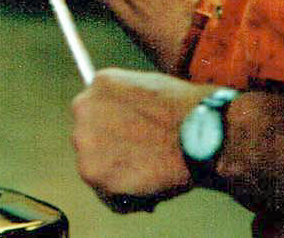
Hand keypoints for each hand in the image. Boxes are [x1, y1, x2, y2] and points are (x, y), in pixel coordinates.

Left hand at [70, 69, 216, 211]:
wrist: (199, 133)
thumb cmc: (187, 113)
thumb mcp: (148, 87)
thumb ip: (126, 102)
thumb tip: (124, 120)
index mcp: (100, 84)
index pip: (96, 111)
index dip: (114, 129)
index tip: (131, 140)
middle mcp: (84, 108)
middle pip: (91, 138)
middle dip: (112, 152)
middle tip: (143, 161)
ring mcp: (84, 140)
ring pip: (96, 168)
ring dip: (119, 177)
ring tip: (151, 177)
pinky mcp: (92, 171)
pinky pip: (106, 194)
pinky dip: (125, 200)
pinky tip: (148, 193)